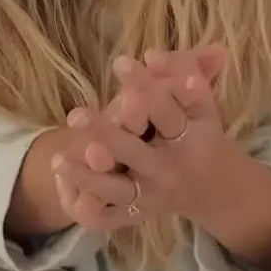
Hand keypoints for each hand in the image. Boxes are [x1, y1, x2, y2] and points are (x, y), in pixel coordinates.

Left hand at [50, 50, 230, 231]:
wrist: (213, 188)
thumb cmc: (199, 133)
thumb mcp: (200, 103)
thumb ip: (182, 73)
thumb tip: (152, 53)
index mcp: (190, 140)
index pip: (167, 111)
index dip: (144, 86)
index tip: (119, 61)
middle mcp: (169, 170)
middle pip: (134, 153)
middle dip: (105, 135)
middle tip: (75, 115)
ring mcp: (150, 196)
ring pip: (115, 189)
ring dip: (87, 177)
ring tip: (57, 159)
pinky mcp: (135, 215)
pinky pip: (106, 216)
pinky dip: (87, 207)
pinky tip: (62, 186)